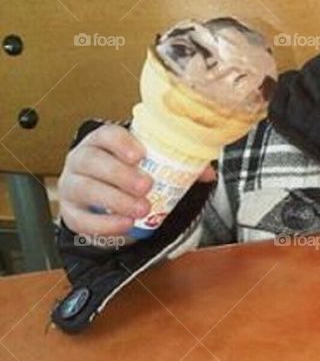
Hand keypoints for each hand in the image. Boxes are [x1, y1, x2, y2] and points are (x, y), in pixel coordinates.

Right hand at [57, 124, 215, 236]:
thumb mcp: (152, 164)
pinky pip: (80, 219)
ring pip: (84, 189)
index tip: (140, 154)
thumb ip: (179, 164)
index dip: (121, 142)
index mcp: (102, 142)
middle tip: (146, 186)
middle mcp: (81, 159)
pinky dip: (103, 224)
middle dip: (120, 174)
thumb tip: (208, 174)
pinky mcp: (70, 212)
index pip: (106, 134)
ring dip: (114, 200)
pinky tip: (125, 225)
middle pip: (92, 161)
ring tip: (141, 210)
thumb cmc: (131, 173)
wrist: (106, 199)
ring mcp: (71, 185)